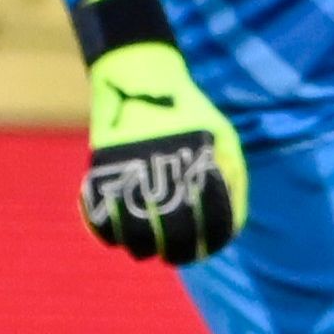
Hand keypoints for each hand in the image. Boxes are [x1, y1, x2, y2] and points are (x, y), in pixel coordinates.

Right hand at [82, 40, 248, 264]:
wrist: (141, 78)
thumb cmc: (190, 114)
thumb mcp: (223, 137)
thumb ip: (233, 179)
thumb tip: (233, 227)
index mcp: (200, 161)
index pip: (211, 219)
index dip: (208, 242)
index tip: (203, 249)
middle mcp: (166, 169)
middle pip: (172, 231)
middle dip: (175, 250)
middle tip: (174, 254)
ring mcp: (133, 169)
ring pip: (133, 231)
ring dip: (140, 246)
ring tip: (147, 248)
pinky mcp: (102, 167)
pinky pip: (100, 213)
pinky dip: (107, 230)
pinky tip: (118, 235)